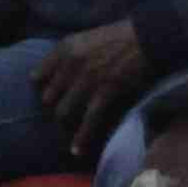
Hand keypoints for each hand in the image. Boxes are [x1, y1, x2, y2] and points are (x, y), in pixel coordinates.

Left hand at [31, 20, 159, 147]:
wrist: (149, 36)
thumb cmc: (121, 36)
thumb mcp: (87, 37)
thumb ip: (70, 53)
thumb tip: (57, 72)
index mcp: (65, 47)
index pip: (38, 76)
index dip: (41, 90)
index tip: (45, 99)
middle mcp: (72, 62)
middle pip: (48, 98)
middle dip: (52, 109)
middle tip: (60, 118)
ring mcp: (87, 78)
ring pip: (63, 111)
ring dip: (64, 125)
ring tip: (66, 134)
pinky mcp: (105, 91)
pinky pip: (88, 120)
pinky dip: (81, 138)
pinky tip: (76, 151)